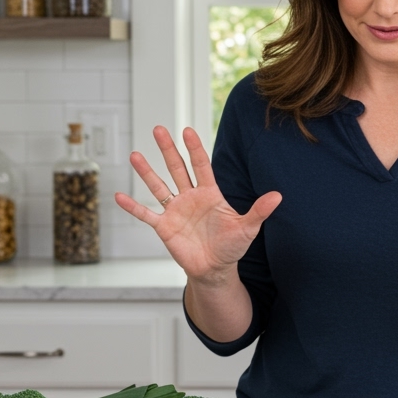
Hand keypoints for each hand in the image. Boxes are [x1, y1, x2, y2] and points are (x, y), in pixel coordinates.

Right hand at [115, 126, 280, 282]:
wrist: (215, 268)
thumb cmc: (232, 247)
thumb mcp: (247, 228)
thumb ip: (259, 210)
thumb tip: (278, 196)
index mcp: (210, 193)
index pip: (201, 165)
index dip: (194, 148)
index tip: (187, 130)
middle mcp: (190, 197)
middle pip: (177, 168)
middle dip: (168, 149)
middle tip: (158, 128)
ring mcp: (175, 211)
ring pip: (159, 186)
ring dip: (147, 172)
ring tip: (135, 155)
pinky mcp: (164, 227)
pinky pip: (146, 215)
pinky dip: (133, 207)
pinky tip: (118, 196)